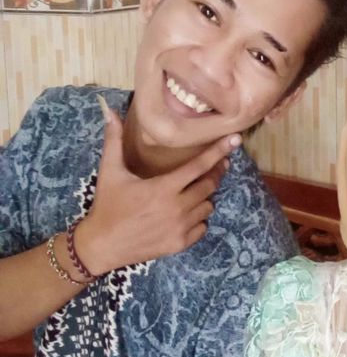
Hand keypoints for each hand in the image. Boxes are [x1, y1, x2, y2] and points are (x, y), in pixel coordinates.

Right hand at [75, 104, 240, 273]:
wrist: (101, 246)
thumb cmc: (107, 206)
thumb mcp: (110, 171)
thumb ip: (114, 140)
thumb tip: (109, 111)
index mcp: (163, 187)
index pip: (199, 166)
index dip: (219, 151)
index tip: (235, 140)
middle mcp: (176, 207)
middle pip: (209, 185)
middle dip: (216, 172)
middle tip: (219, 164)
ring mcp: (180, 228)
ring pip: (208, 206)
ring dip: (205, 196)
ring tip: (194, 190)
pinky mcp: (180, 244)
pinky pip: (202, 227)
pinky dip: (199, 218)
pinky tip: (187, 212)